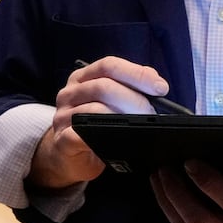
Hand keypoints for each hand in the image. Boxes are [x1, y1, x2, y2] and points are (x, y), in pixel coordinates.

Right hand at [29, 56, 170, 190]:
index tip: (160, 87)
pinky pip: (82, 134)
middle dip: (134, 99)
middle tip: (152, 113)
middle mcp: (69, 93)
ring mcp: (62, 116)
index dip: (136, 74)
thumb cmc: (94, 127)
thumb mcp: (110, 103)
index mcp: (82, 78)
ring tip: (141, 127)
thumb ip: (130, 88)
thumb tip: (156, 84)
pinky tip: (119, 140)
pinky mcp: (61, 140)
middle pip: (103, 86)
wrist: (68, 157)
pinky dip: (104, 136)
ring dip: (124, 118)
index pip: (108, 65)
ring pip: (96, 110)